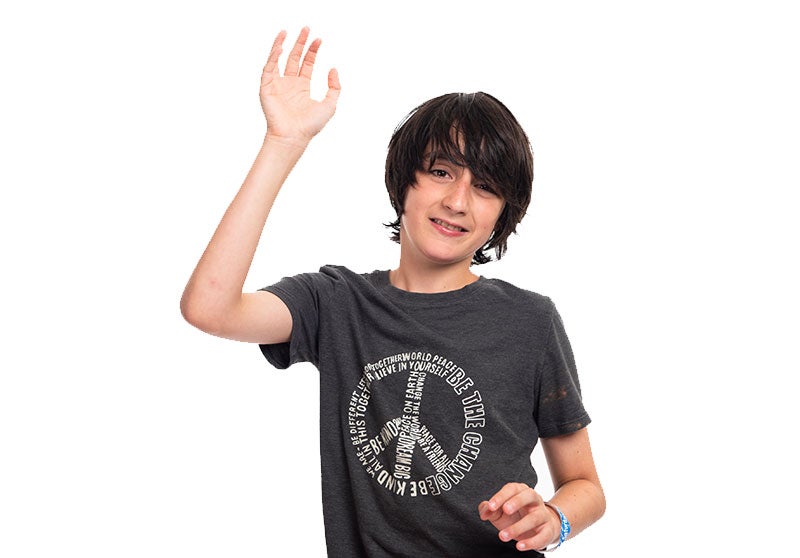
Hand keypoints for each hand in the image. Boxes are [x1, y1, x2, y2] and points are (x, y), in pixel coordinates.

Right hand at [260, 27, 340, 145]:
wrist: (294, 136)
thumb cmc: (310, 125)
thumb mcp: (330, 104)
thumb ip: (335, 87)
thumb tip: (333, 69)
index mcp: (302, 87)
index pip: (306, 64)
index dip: (312, 51)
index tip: (319, 40)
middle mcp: (289, 84)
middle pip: (294, 58)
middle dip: (300, 43)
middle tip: (306, 29)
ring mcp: (277, 85)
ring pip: (279, 60)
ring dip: (282, 45)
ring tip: (288, 32)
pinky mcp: (266, 87)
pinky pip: (269, 68)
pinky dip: (273, 56)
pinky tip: (281, 47)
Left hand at [478, 483, 559, 551]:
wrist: (538, 528)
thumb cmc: (516, 516)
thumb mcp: (500, 512)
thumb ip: (489, 509)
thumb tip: (484, 512)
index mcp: (521, 491)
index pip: (512, 489)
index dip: (501, 496)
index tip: (490, 506)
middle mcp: (534, 500)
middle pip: (529, 495)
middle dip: (517, 502)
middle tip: (505, 511)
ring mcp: (543, 514)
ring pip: (534, 517)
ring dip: (518, 527)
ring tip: (503, 536)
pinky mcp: (548, 530)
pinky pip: (543, 535)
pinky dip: (532, 542)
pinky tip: (519, 546)